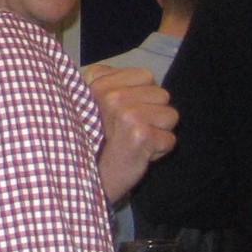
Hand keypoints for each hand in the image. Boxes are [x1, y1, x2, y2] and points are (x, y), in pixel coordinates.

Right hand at [84, 63, 177, 204]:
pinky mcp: (140, 135)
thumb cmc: (88, 140)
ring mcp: (126, 114)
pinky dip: (157, 151)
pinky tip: (138, 154)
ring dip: (157, 132)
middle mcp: (111, 95)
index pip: (145, 76)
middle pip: (162, 95)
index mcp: (97, 83)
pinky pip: (170, 140)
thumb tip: (136, 76)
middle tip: (128, 129)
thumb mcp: (87, 99)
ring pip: (170, 116)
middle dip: (152, 114)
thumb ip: (106, 81)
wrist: (80, 176)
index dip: (141, 95)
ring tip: (133, 140)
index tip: (122, 112)